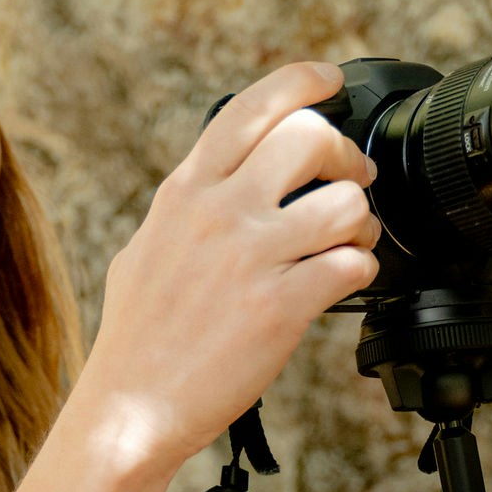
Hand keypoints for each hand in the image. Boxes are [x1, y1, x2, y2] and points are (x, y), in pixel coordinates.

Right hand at [79, 62, 378, 465]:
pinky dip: (361, 271)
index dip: (303, 82)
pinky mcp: (280, 307)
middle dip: (345, 157)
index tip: (332, 82)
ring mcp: (251, 257)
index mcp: (187, 191)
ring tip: (348, 242)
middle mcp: (219, 212)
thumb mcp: (147, 248)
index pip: (253, 107)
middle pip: (311, 138)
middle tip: (350, 181)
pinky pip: (353, 265)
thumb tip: (222, 183)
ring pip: (346, 202)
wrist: (130, 409)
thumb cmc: (137, 338)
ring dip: (362, 222)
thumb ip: (189, 209)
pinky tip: (342, 284)